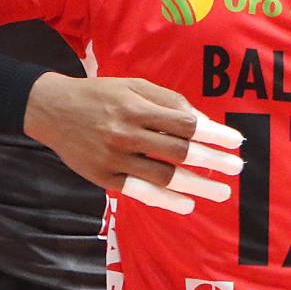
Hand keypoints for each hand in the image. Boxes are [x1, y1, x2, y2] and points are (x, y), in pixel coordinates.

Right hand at [24, 73, 242, 214]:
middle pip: (179, 152)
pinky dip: (166, 200)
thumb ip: (167, 101)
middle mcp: (127, 134)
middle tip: (237, 168)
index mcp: (137, 107)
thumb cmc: (100, 94)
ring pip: (163, 176)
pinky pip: (140, 192)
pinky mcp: (104, 178)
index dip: (214, 134)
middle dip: (213, 160)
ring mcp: (115, 158)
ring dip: (197, 185)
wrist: (52, 109)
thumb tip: (201, 119)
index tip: (235, 141)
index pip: (185, 124)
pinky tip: (187, 204)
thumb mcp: (133, 86)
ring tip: (221, 191)